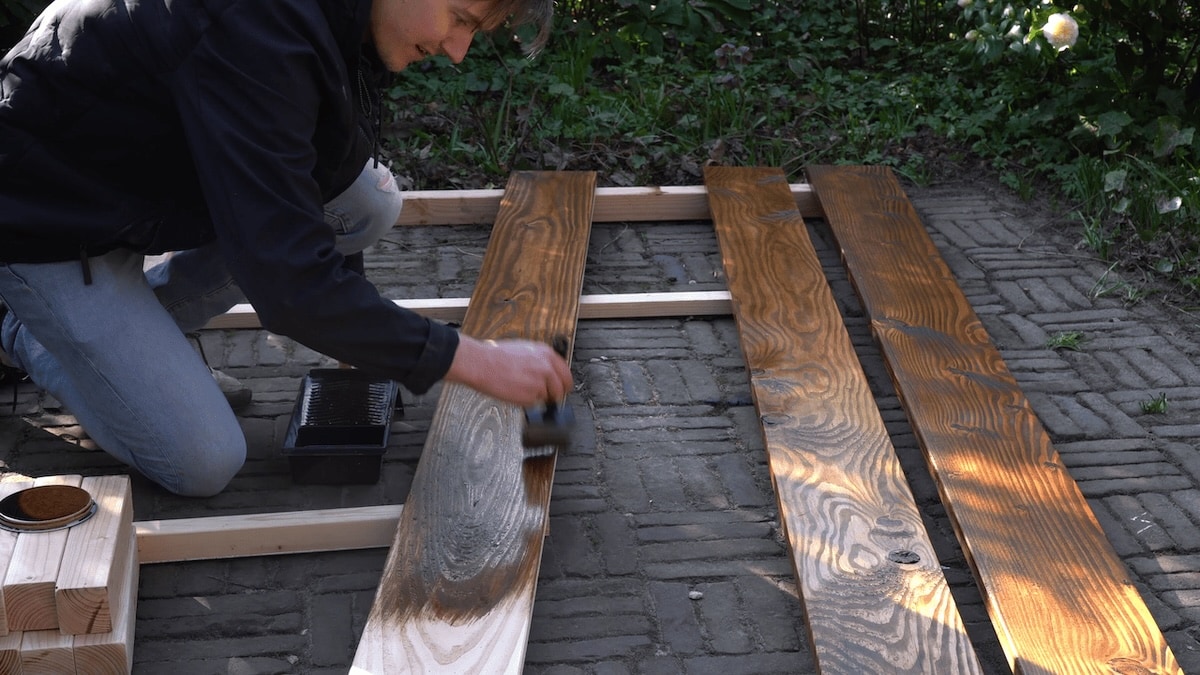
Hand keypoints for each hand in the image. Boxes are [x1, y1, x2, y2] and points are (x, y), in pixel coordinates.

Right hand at [444, 334, 573, 407]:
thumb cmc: (496, 356)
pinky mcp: (531, 396)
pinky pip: (533, 404)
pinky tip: (514, 391)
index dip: (563, 383)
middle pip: (562, 389)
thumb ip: (540, 361)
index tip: (560, 388)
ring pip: (547, 398)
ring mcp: (540, 383)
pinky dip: (525, 401)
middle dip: (554, 394)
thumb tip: (547, 372)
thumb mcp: (525, 350)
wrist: (483, 364)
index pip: (566, 374)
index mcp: (547, 354)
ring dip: (536, 397)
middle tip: (546, 396)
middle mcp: (547, 368)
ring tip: (520, 388)